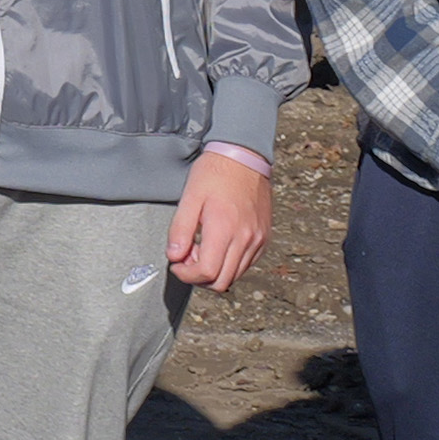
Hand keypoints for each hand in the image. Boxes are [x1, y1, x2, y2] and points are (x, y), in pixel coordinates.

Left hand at [167, 150, 271, 292]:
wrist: (245, 157)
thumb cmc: (216, 173)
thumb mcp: (190, 198)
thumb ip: (180, 230)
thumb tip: (174, 256)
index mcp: (225, 229)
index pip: (207, 273)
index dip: (187, 275)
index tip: (177, 265)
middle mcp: (245, 239)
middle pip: (222, 282)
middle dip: (199, 277)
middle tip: (188, 257)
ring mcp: (258, 240)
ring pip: (235, 276)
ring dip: (215, 271)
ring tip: (202, 248)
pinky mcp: (264, 238)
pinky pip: (246, 264)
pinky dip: (230, 264)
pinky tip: (219, 246)